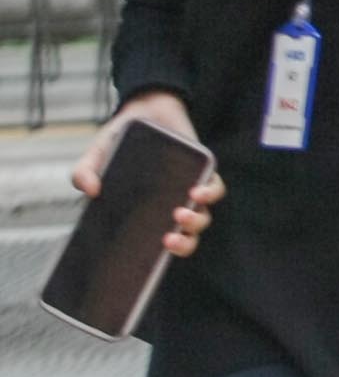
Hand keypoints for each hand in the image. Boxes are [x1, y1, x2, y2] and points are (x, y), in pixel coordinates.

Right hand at [75, 93, 217, 257]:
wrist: (146, 110)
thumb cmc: (121, 141)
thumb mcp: (96, 155)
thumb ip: (84, 172)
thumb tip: (90, 191)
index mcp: (147, 213)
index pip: (156, 244)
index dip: (156, 259)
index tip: (148, 266)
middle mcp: (170, 206)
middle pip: (186, 237)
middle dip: (183, 245)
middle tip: (168, 241)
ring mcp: (188, 190)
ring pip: (201, 217)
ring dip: (195, 222)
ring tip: (180, 215)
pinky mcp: (204, 172)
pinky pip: (215, 189)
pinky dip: (210, 194)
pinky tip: (197, 193)